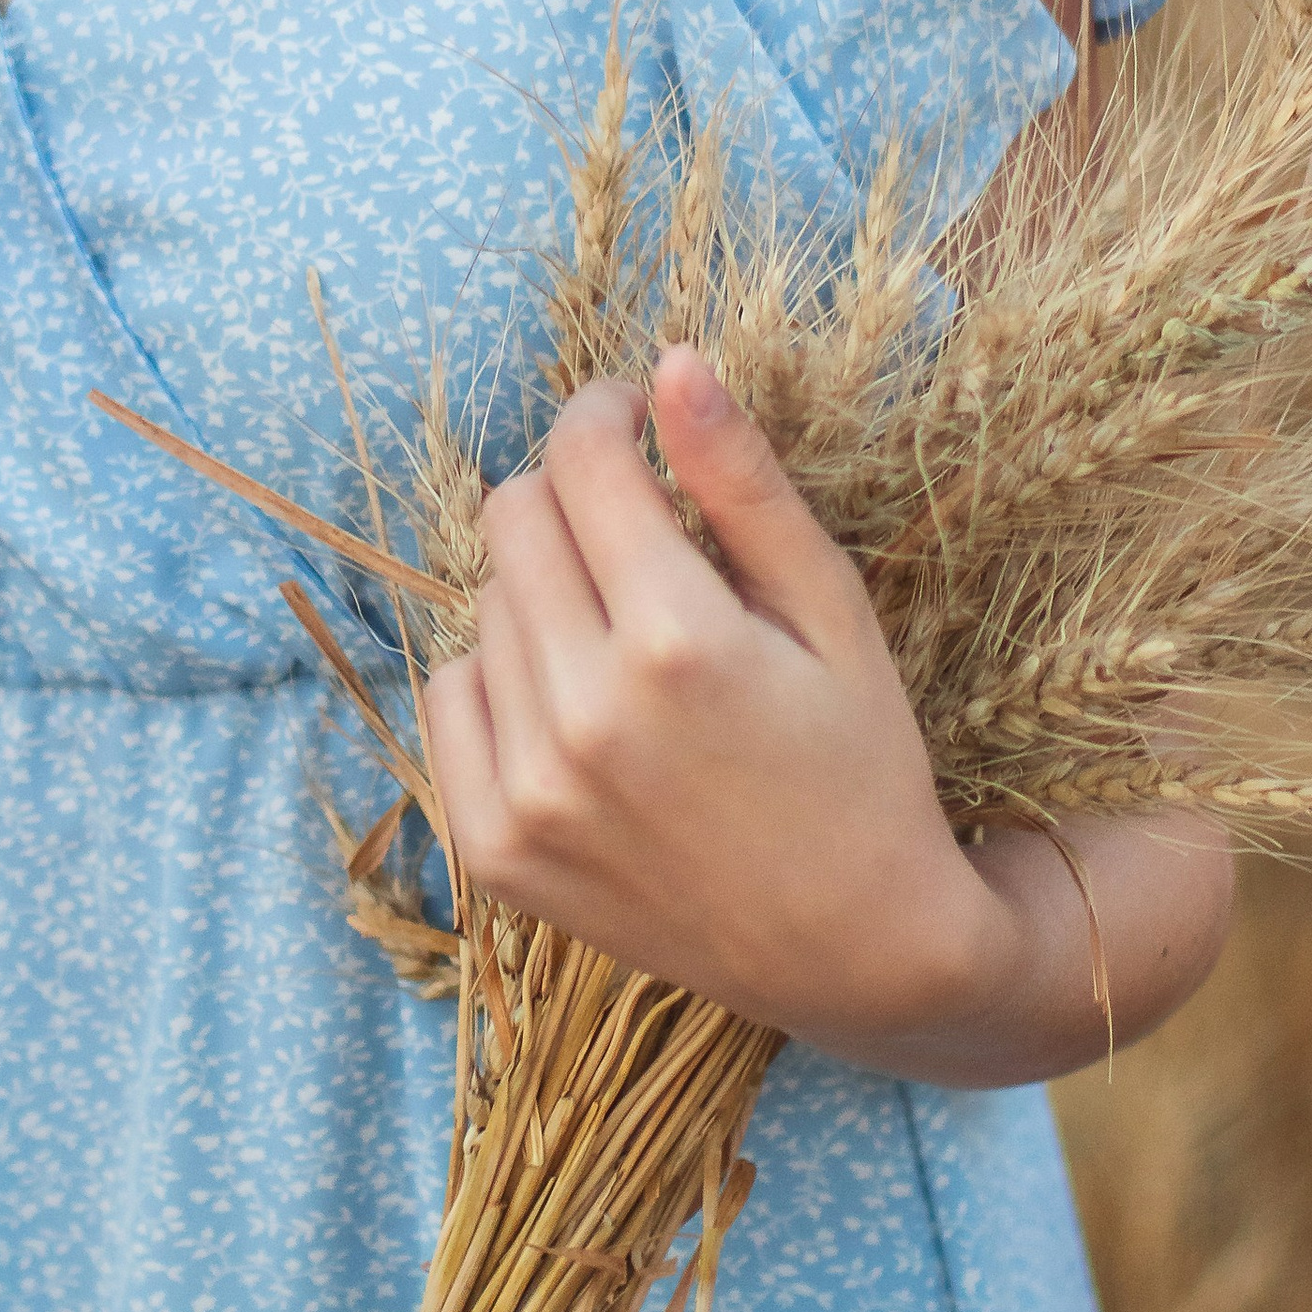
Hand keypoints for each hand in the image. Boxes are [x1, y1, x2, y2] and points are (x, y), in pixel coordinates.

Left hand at [425, 350, 1024, 1056]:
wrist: (854, 948)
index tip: (631, 417)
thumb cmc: (860, 761)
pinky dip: (504, 676)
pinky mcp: (494, 848)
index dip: (604, 413)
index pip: (580, 458)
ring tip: (628, 637)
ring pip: (485, 602)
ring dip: (546, 589)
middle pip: (514, 516)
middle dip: (572, 494)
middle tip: (636, 526)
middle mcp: (584, 716)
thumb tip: (668, 363)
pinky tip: (579, 703)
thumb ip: (741, 482)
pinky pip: (451, 694)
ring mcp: (528, 791)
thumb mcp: (829, 609)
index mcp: (678, 641)